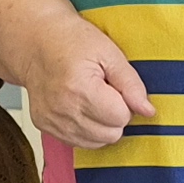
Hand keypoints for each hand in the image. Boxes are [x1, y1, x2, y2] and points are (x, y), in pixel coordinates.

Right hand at [13, 0, 154, 150]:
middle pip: (110, 134)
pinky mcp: (44, 126)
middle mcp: (63, 109)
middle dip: (114, 116)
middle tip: (104, 93)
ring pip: (96, 142)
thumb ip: (131, 84)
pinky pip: (78, 142)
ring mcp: (51, 120)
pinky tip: (80, 107)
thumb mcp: (109, 52)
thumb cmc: (71, 40)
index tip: (114, 87)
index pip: (121, 117)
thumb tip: (148, 111)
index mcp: (80, 89)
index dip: (124, 102)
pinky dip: (86, 129)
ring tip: (92, 99)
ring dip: (101, 125)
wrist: (35, 40)